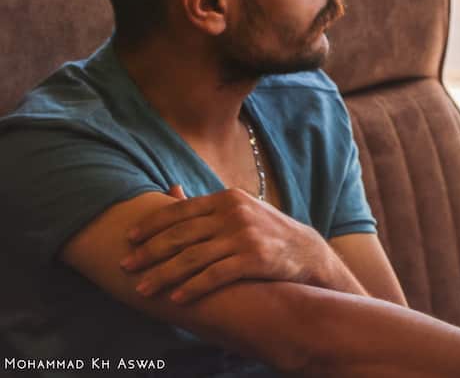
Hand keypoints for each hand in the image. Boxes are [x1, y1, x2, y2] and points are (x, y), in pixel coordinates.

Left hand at [120, 185, 333, 303]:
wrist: (305, 251)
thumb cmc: (264, 231)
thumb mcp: (238, 209)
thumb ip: (204, 205)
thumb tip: (170, 189)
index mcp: (227, 198)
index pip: (180, 211)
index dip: (151, 225)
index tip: (129, 239)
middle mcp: (234, 214)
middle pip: (181, 235)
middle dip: (149, 253)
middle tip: (126, 266)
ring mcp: (244, 236)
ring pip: (193, 258)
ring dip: (163, 275)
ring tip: (143, 289)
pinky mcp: (254, 259)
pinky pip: (215, 275)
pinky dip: (192, 288)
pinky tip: (176, 299)